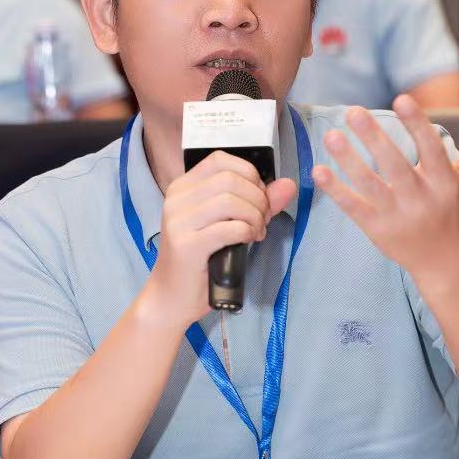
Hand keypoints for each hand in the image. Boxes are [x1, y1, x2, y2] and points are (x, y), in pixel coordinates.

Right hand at [148, 151, 295, 327]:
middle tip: (262, 219)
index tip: (258, 196)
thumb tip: (288, 185)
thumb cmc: (200, 260)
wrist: (170, 298)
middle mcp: (176, 199)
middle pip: (229, 179)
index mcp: (183, 187)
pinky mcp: (186, 244)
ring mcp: (178, 221)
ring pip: (230, 200)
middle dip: (257, 197)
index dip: (248, 173)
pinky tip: (249, 241)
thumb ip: (257, 202)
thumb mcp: (227, 224)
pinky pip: (229, 227)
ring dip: (254, 216)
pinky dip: (247, 231)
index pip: (220, 159)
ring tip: (257, 232)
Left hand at [312, 95, 458, 283]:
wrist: (447, 261)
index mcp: (445, 183)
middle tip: (354, 112)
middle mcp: (420, 200)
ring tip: (331, 136)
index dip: (416, 124)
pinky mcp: (377, 229)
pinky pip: (353, 208)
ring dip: (348, 161)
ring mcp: (396, 216)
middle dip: (374, 139)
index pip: (431, 149)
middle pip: (395, 166)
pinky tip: (318, 171)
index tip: (401, 99)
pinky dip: (336, 191)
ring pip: (369, 186)